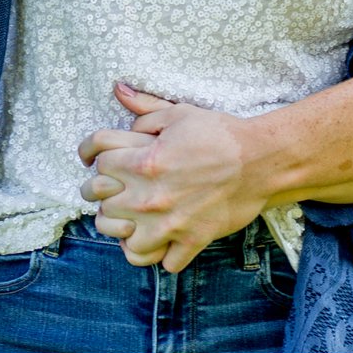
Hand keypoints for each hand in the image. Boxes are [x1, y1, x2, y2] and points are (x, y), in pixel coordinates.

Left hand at [77, 84, 269, 271]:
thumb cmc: (220, 134)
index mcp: (145, 162)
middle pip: (101, 202)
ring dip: (121, 226)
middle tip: (106, 186)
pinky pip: (162, 262)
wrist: (261, 161)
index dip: (92, 154)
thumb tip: (118, 90)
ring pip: (122, 238)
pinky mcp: (190, 242)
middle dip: (99, 191)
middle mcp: (151, 197)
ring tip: (127, 216)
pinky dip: (158, 253)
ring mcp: (169, 224)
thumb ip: (145, 108)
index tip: (90, 156)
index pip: (98, 162)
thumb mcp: (180, 113)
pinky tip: (160, 239)